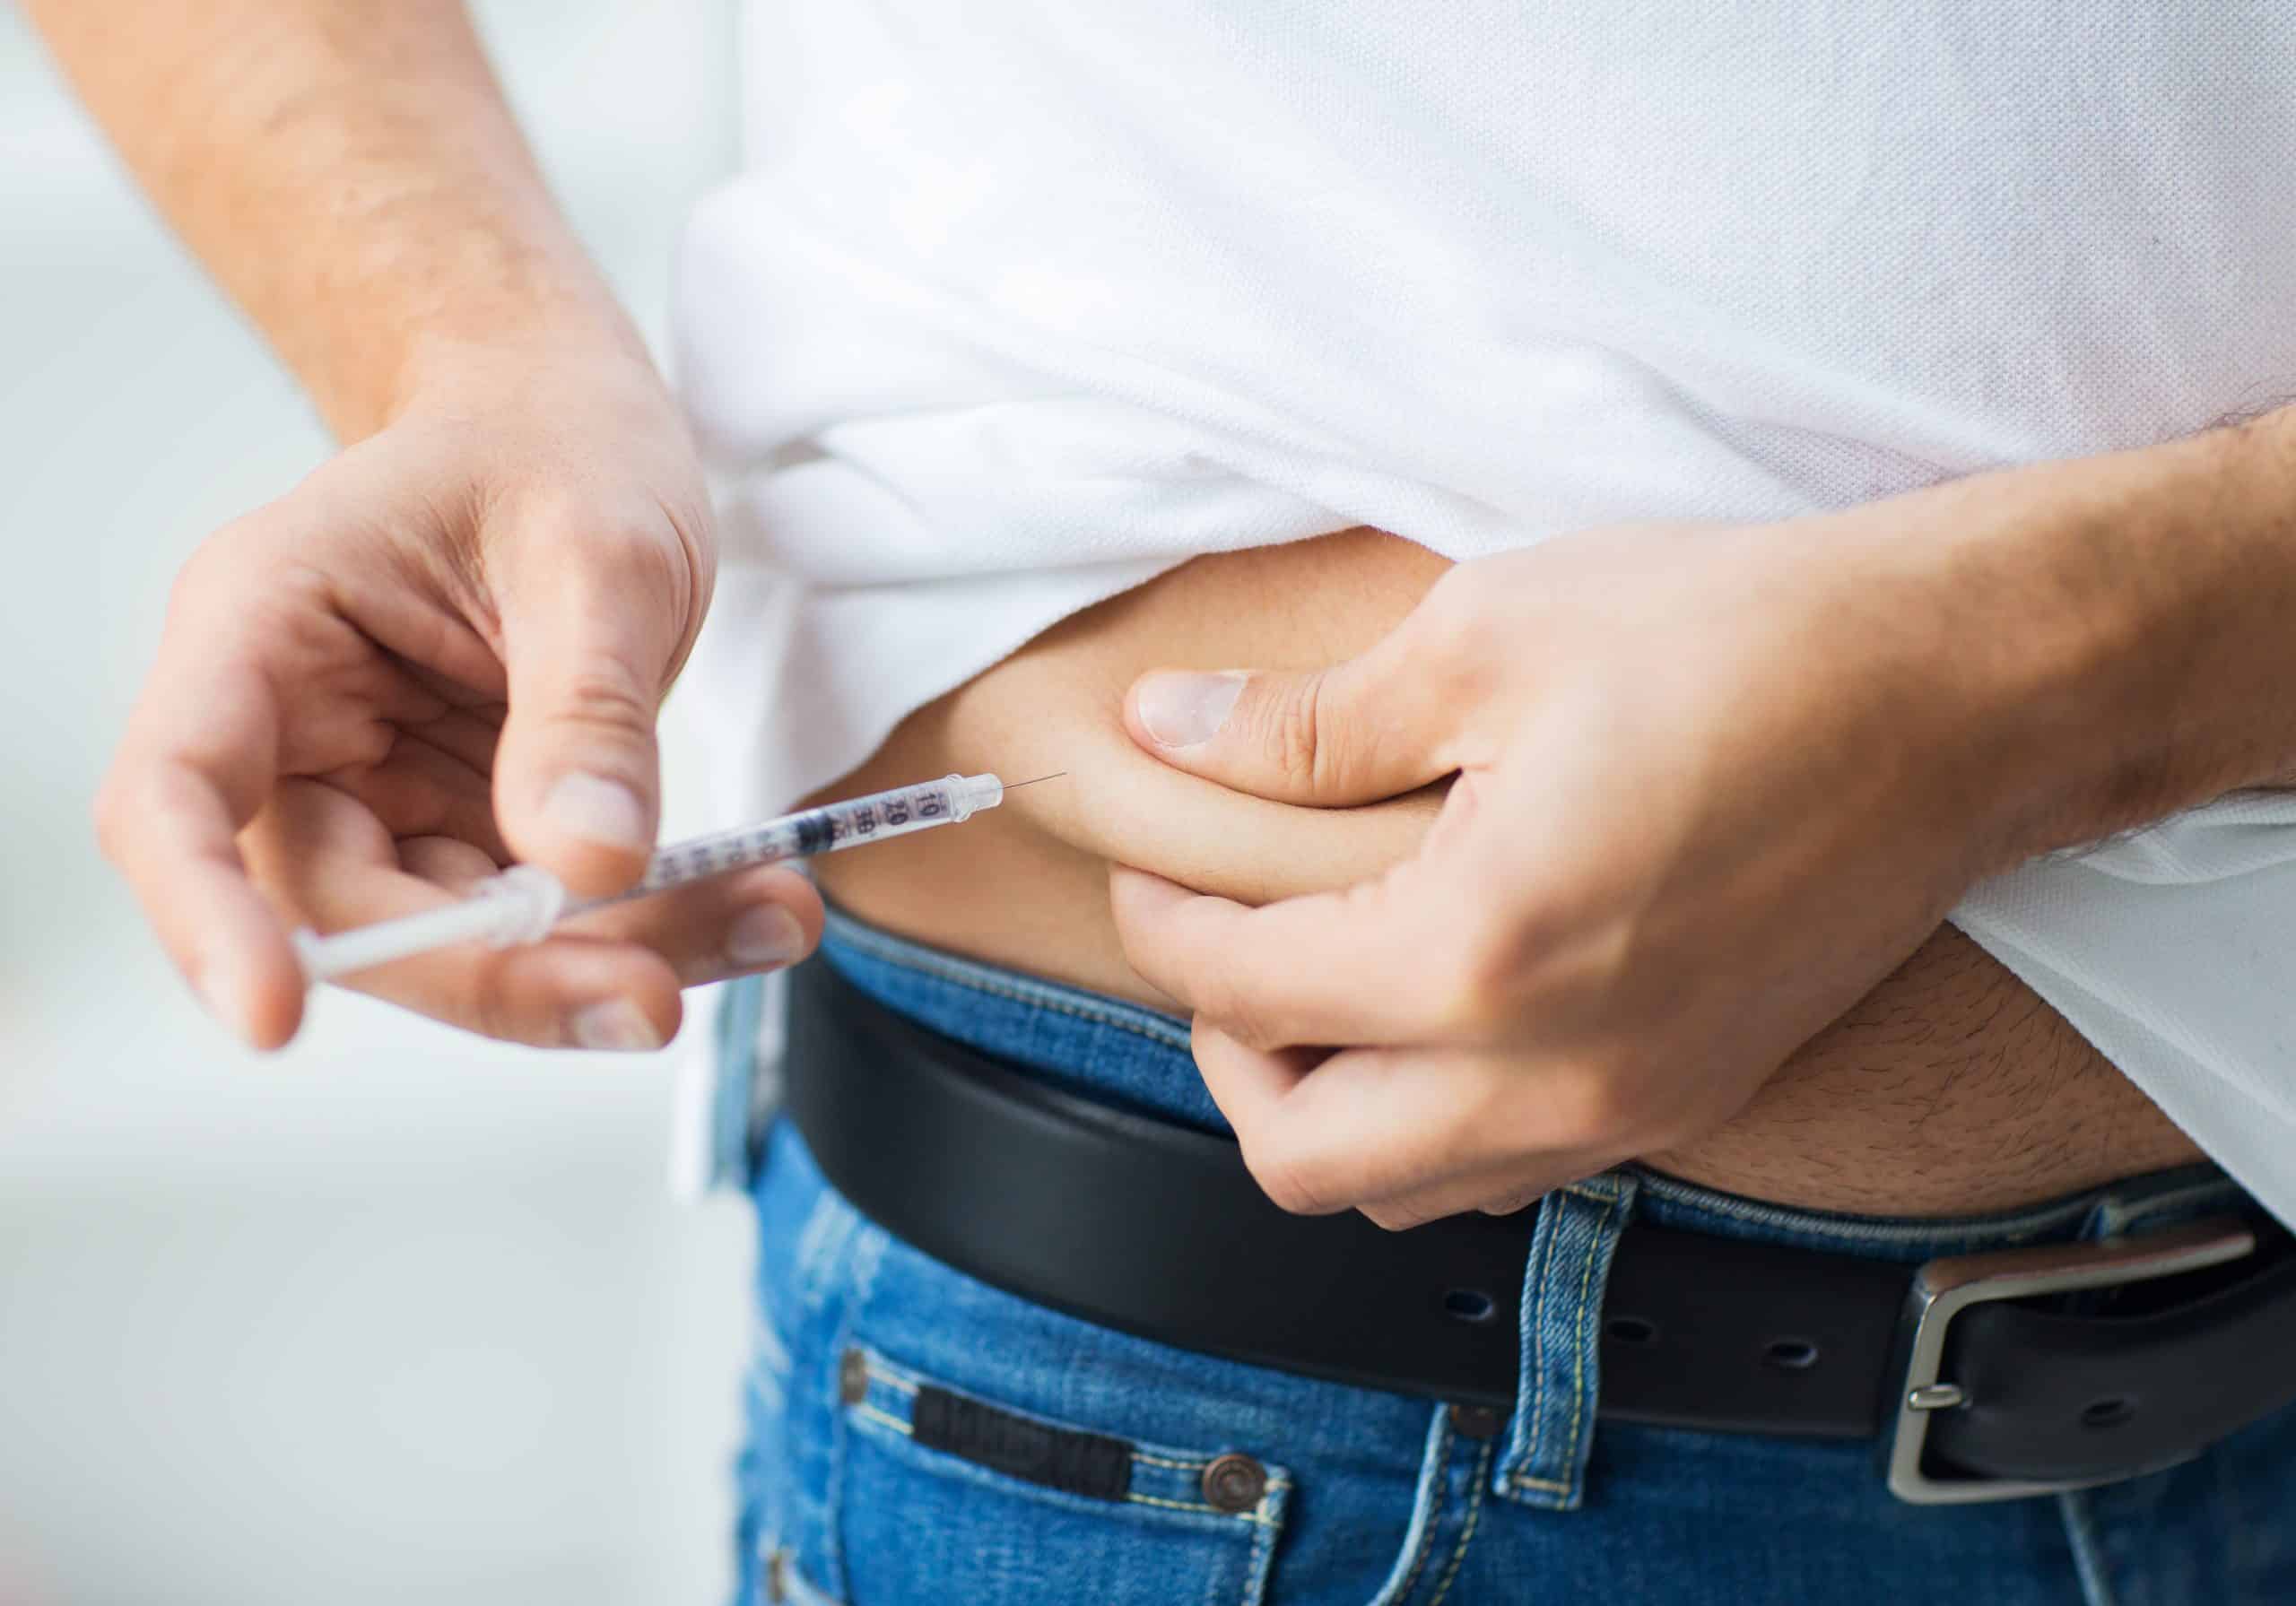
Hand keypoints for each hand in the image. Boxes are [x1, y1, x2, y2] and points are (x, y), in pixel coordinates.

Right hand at [94, 338, 821, 1050]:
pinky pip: (543, 921)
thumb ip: (587, 710)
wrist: (574, 425)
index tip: (275, 1020)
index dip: (206, 922)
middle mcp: (297, 735)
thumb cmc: (555, 445)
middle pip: (349, 913)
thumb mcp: (597, 551)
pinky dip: (651, 928)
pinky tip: (757, 908)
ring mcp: (383, 796)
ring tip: (772, 919)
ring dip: (610, 960)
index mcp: (263, 631)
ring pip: (463, 939)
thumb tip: (587, 867)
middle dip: (504, 973)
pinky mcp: (468, 830)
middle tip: (657, 997)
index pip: (177, 798)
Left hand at [1108, 517, 2029, 1228]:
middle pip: (1303, 1157)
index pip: (1246, 991)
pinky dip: (1429, 1124)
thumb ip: (1303, 721)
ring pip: (1406, 1194)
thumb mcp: (1485, 637)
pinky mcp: (1689, 1103)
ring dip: (1326, 1109)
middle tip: (1217, 944)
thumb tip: (1167, 728)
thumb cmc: (1743, 638)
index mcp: (1478, 955)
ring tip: (1317, 983)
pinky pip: (1508, 1171)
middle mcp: (1551, 1075)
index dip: (1163, 927)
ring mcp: (1630, 1109)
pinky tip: (1435, 1012)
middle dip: (1225, 1056)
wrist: (1965, 688)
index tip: (1148, 869)